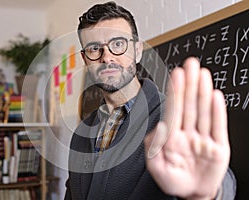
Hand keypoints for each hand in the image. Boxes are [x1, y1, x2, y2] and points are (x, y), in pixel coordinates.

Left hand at [144, 57, 229, 199]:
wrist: (191, 193)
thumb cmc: (172, 179)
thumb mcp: (156, 167)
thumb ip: (152, 147)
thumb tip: (158, 127)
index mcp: (172, 137)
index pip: (173, 111)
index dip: (175, 92)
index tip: (176, 75)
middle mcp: (187, 134)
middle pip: (189, 105)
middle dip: (189, 84)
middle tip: (190, 64)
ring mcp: (203, 139)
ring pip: (203, 112)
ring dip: (203, 92)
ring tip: (203, 74)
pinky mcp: (218, 148)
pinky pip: (218, 127)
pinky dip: (218, 112)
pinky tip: (215, 96)